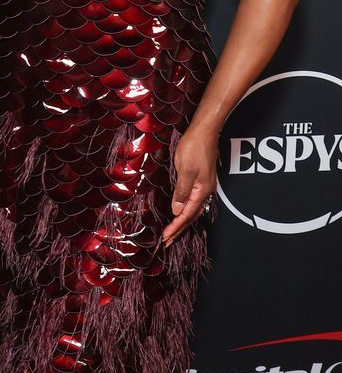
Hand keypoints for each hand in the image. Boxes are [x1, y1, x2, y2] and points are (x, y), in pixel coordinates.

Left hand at [162, 127, 217, 246]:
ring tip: (173, 231)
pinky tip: (181, 211)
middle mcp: (206, 191)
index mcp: (202, 191)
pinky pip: (194, 200)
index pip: (187, 214)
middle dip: (179, 229)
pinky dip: (186, 210)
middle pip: (192, 215)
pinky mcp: (202, 179)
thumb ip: (182, 191)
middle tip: (167, 241)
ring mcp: (205, 185)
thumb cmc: (195, 147)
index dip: (176, 227)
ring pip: (193, 209)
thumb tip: (177, 211)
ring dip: (183, 221)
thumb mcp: (185, 170)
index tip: (165, 238)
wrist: (205, 131)